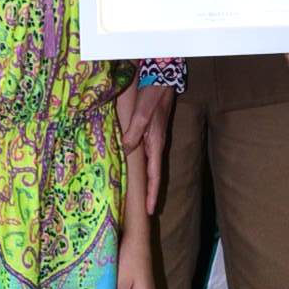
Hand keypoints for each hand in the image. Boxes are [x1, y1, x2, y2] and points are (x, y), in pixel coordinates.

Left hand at [117, 82, 173, 211]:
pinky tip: (133, 170)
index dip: (151, 194)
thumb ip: (134, 131)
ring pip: (149, 166)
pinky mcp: (150, 132)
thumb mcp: (142, 112)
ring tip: (137, 198)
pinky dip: (141, 167)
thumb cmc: (153, 95)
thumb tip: (126, 150)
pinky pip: (145, 155)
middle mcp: (156, 144)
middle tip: (143, 211)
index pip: (155, 175)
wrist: (162, 77)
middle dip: (149, 193)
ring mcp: (154, 139)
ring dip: (145, 182)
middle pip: (153, 175)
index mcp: (156, 143)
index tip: (149, 211)